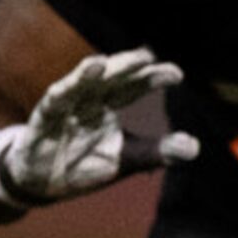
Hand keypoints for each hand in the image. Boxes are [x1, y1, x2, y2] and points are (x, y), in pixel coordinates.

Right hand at [0, 49, 192, 208]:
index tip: (176, 74)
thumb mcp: (128, 159)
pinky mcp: (43, 120)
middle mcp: (88, 101)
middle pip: (110, 79)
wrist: (43, 181)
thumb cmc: (85, 162)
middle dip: (127, 67)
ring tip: (101, 62)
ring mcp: (65, 108)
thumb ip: (159, 151)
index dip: (152, 79)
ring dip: (88, 75)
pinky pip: (52, 105)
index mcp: (109, 106)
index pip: (133, 88)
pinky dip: (60, 94)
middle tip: (147, 56)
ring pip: (78, 86)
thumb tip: (194, 146)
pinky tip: (65, 90)